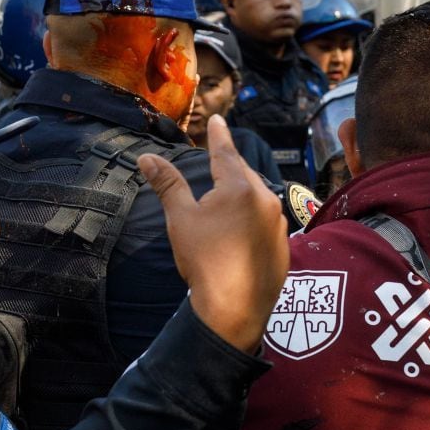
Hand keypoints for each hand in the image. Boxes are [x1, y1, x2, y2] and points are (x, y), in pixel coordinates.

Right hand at [138, 115, 287, 351]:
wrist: (234, 309)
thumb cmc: (204, 260)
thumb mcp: (180, 219)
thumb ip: (168, 184)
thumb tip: (146, 157)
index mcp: (239, 188)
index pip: (226, 153)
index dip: (219, 135)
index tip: (218, 120)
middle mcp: (265, 200)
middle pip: (245, 173)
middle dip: (231, 165)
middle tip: (220, 155)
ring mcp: (278, 224)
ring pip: (259, 197)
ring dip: (244, 192)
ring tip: (228, 196)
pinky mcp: (283, 246)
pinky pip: (267, 221)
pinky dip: (253, 217)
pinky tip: (241, 230)